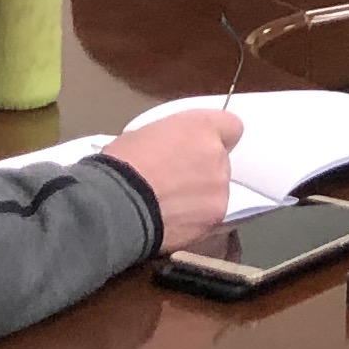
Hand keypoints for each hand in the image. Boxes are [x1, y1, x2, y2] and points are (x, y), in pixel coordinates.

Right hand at [110, 110, 239, 253]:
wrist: (117, 204)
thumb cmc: (122, 165)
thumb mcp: (145, 135)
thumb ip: (172, 140)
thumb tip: (172, 152)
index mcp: (202, 127)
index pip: (231, 126)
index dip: (216, 137)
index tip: (199, 147)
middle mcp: (218, 156)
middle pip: (221, 162)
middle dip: (202, 170)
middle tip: (174, 181)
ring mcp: (220, 189)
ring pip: (216, 191)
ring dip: (200, 196)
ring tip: (169, 205)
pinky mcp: (216, 218)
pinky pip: (210, 216)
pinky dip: (195, 219)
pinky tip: (171, 221)